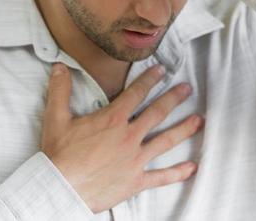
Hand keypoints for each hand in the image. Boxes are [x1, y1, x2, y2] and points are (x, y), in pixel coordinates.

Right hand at [41, 63, 202, 213]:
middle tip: (187, 88)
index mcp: (112, 119)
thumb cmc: (59, 155)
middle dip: (174, 98)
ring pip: (166, 141)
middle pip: (157, 113)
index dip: (150, 79)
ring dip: (184, 129)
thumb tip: (59, 67)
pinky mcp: (136, 181)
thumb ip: (60, 90)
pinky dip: (177, 173)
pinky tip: (191, 167)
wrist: (60, 187)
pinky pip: (161, 177)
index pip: (136, 93)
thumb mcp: (56, 117)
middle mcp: (129, 136)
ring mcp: (135, 159)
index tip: (162, 70)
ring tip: (199, 121)